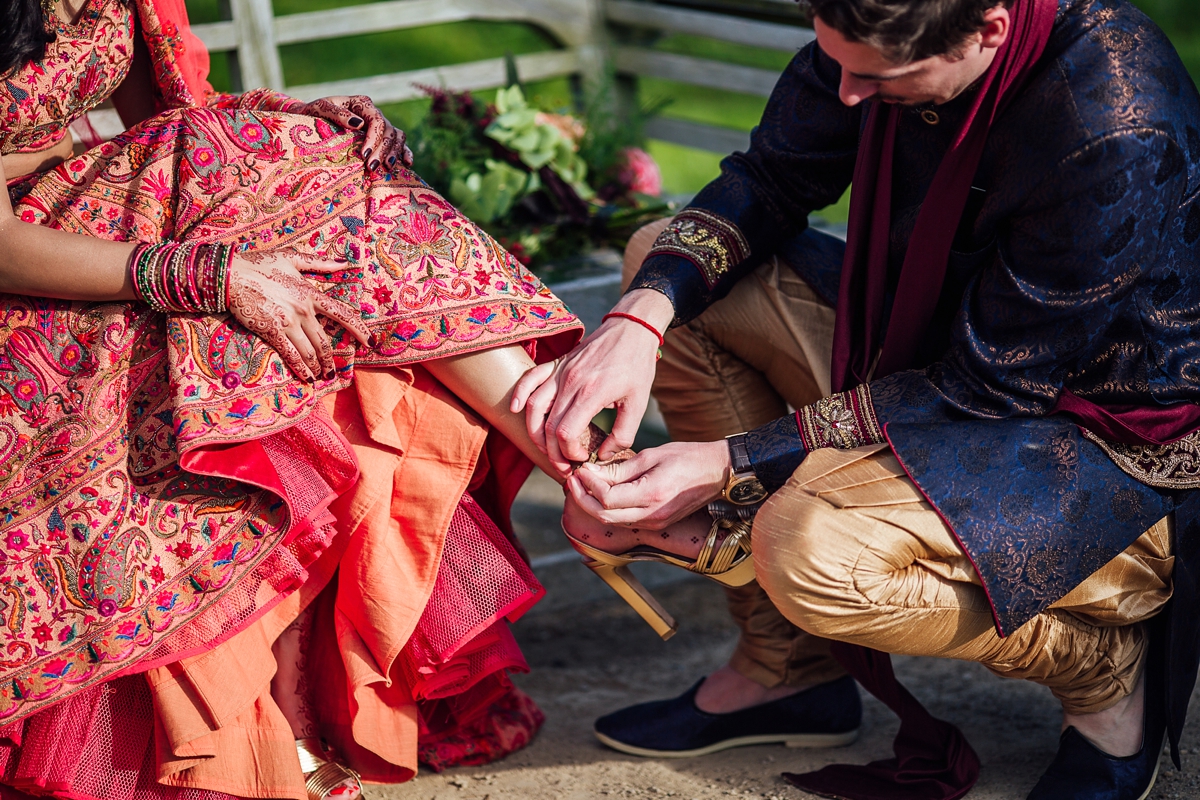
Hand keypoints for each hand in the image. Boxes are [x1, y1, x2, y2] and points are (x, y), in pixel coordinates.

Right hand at [227, 254, 371, 381]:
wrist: (230, 274)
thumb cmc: (260, 263)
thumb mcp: (293, 257)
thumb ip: (320, 263)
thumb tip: (345, 262)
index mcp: (311, 293)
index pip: (343, 314)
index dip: (359, 330)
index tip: (371, 343)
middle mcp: (304, 310)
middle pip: (325, 341)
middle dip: (332, 359)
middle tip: (336, 371)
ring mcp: (288, 323)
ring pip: (311, 351)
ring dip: (319, 367)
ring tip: (323, 376)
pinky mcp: (272, 332)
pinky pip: (291, 355)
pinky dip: (301, 368)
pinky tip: (307, 378)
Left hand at [301, 95, 412, 170]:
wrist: (309, 118)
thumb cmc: (313, 113)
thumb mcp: (320, 109)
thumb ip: (337, 113)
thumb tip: (359, 124)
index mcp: (362, 104)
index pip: (377, 121)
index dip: (374, 138)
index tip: (364, 154)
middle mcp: (374, 113)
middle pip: (389, 131)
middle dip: (382, 150)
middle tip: (372, 168)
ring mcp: (379, 125)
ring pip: (397, 137)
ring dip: (394, 153)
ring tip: (386, 168)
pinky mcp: (381, 137)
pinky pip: (399, 142)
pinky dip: (404, 152)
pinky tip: (407, 163)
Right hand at [511, 289, 672, 474]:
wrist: (631, 328)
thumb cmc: (637, 365)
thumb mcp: (639, 404)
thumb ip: (623, 435)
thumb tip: (603, 455)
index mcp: (591, 393)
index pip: (565, 433)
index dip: (569, 453)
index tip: (582, 458)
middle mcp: (570, 382)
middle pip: (547, 426)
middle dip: (552, 453)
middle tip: (564, 466)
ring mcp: (560, 371)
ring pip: (534, 407)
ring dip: (535, 433)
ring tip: (546, 449)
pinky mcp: (557, 363)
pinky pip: (530, 378)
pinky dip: (520, 394)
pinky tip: (516, 410)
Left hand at [566, 440, 730, 528]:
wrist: (717, 472)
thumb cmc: (687, 457)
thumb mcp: (652, 455)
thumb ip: (620, 469)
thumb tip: (591, 472)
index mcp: (652, 495)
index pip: (607, 499)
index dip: (589, 486)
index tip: (581, 469)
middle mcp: (653, 515)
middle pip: (605, 516)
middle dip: (583, 499)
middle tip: (572, 480)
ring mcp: (656, 522)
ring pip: (613, 520)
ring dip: (594, 504)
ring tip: (583, 484)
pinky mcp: (657, 523)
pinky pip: (625, 519)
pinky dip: (609, 507)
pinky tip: (603, 491)